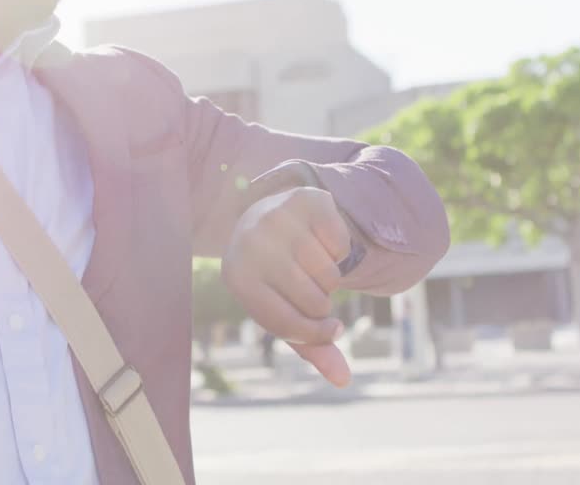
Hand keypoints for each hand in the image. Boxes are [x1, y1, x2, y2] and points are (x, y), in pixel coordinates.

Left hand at [222, 186, 351, 386]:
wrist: (265, 217)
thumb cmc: (272, 276)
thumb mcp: (283, 309)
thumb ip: (311, 345)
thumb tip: (344, 379)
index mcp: (236, 277)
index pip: (285, 323)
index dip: (315, 334)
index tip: (332, 330)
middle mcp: (251, 244)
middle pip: (313, 300)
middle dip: (322, 302)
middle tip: (311, 288)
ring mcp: (276, 218)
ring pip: (330, 273)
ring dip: (331, 278)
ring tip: (313, 267)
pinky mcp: (305, 200)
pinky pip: (341, 244)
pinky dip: (339, 250)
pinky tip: (320, 242)